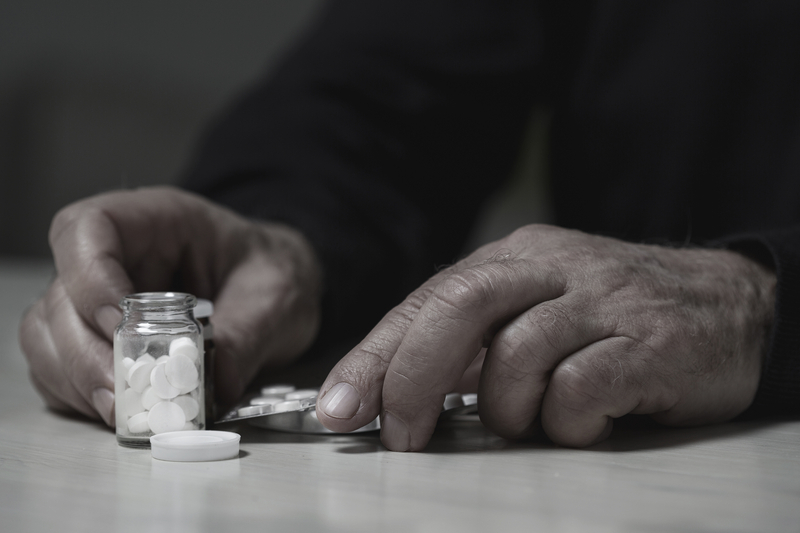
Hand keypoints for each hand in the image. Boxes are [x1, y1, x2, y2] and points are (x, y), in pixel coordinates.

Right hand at [19, 186, 321, 425]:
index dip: (88, 276)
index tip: (117, 322)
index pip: (89, 229)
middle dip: (84, 352)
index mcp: (158, 221)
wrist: (281, 289)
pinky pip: (62, 369)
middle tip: (123, 394)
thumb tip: (213, 386)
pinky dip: (81, 395)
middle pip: (60, 296)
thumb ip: (248, 334)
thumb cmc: (275, 274)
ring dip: (77, 380)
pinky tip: (120, 412)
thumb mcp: (277, 296)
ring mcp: (99, 299)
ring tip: (124, 411)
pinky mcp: (99, 341)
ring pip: (48, 336)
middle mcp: (117, 257)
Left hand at [315, 224, 774, 449]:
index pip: (427, 302)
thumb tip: (391, 390)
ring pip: (516, 355)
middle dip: (413, 379)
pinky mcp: (647, 340)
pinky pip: (579, 387)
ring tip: (532, 419)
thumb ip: (472, 343)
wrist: (725, 303)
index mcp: (514, 259)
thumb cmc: (612, 317)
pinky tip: (583, 419)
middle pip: (459, 309)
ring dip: (507, 408)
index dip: (375, 357)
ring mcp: (601, 300)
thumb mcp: (533, 312)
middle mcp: (551, 268)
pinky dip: (565, 419)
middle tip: (403, 435)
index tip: (340, 408)